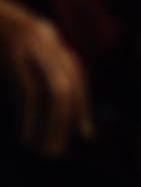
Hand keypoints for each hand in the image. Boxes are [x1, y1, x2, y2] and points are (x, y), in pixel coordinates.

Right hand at [0, 0, 93, 155]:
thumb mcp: (8, 52)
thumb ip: (25, 74)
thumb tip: (41, 114)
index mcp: (46, 35)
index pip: (76, 71)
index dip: (82, 102)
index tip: (86, 133)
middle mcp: (44, 36)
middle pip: (71, 80)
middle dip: (70, 117)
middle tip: (59, 151)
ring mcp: (29, 43)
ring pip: (56, 88)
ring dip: (55, 122)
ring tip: (46, 151)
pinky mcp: (12, 53)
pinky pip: (31, 90)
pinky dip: (32, 117)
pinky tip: (26, 138)